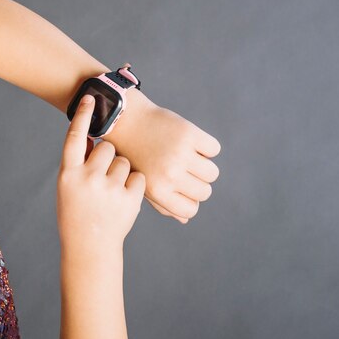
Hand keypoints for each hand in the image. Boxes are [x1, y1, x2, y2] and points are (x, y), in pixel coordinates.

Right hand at [57, 95, 145, 257]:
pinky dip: (134, 185)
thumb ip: (79, 163)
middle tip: (103, 178)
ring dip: (122, 173)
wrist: (90, 246)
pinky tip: (123, 199)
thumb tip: (94, 138)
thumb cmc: (77, 212)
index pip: (75, 137)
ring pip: (125, 162)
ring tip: (112, 193)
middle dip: (110, 158)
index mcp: (68, 173)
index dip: (83, 116)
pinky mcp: (128, 199)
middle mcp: (87, 178)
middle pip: (108, 148)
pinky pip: (138, 177)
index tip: (90, 97)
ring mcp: (108, 188)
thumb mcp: (69, 187)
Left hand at [104, 91, 220, 223]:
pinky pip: (213, 149)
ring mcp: (181, 154)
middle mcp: (170, 174)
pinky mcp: (189, 134)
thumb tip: (186, 218)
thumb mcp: (142, 183)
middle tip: (185, 170)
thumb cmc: (133, 154)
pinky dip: (206, 147)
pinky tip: (191, 143)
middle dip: (198, 183)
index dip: (190, 199)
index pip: (191, 209)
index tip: (182, 188)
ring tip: (189, 157)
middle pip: (205, 192)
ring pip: (212, 173)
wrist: (125, 120)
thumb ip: (162, 204)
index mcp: (158, 190)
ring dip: (204, 165)